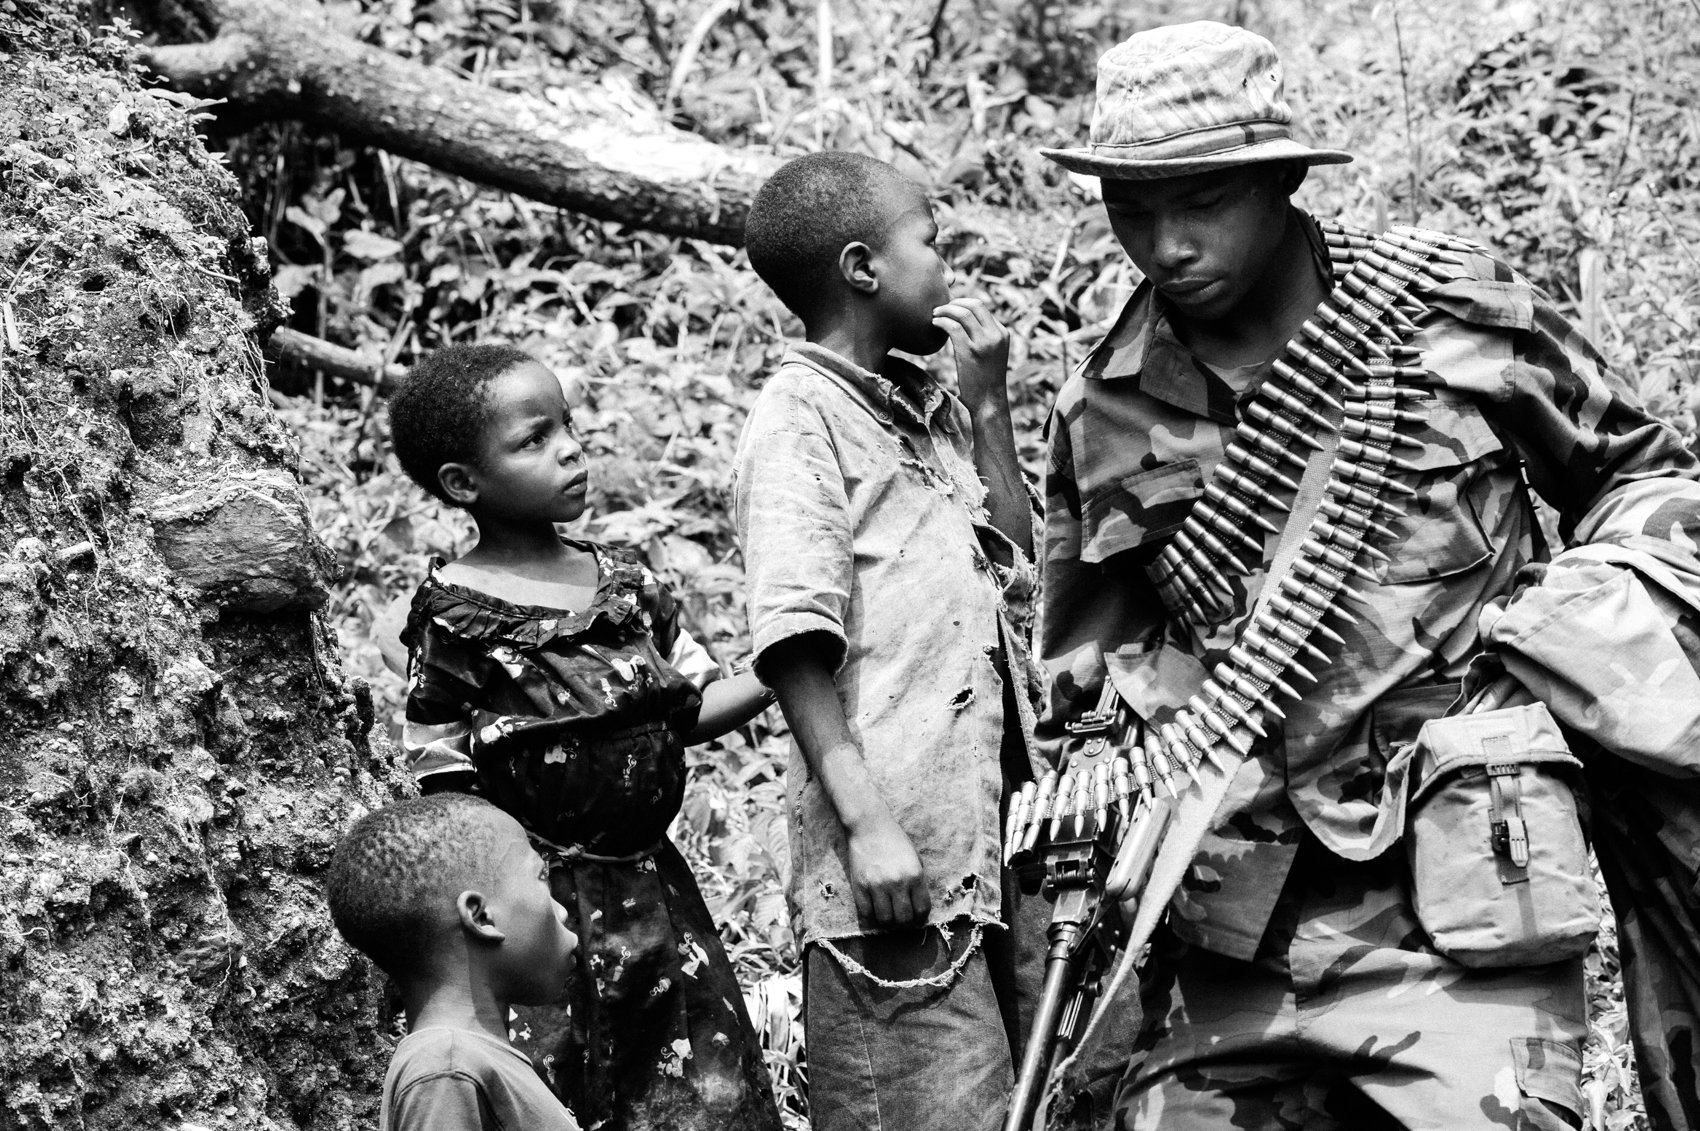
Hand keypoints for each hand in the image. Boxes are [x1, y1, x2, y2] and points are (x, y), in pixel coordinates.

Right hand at [845, 812, 930, 927]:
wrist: (869, 826)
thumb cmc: (895, 840)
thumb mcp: (915, 858)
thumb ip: (918, 881)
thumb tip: (918, 905)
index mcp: (914, 875)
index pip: (922, 909)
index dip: (921, 918)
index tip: (917, 918)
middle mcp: (897, 882)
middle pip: (904, 919)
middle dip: (905, 922)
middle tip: (902, 917)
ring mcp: (876, 886)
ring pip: (885, 920)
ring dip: (888, 921)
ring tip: (888, 914)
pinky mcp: (859, 886)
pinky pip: (866, 913)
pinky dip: (872, 916)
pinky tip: (875, 910)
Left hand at [932, 297, 1010, 410]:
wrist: (988, 401)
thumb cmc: (985, 380)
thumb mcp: (991, 353)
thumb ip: (983, 337)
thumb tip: (963, 321)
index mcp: (1002, 333)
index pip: (981, 306)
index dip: (962, 302)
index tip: (950, 307)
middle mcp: (995, 335)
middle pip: (973, 304)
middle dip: (954, 302)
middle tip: (940, 308)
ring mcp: (983, 343)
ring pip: (962, 313)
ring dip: (945, 310)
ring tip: (934, 315)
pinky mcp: (969, 352)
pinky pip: (952, 327)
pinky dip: (941, 322)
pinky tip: (934, 324)